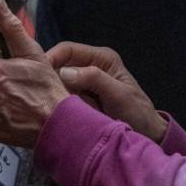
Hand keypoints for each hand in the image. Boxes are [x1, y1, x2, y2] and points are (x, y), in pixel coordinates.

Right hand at [47, 42, 166, 142]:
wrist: (147, 136)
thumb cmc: (137, 113)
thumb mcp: (118, 94)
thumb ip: (95, 79)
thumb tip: (64, 72)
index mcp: (102, 58)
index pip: (68, 50)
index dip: (51, 58)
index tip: (38, 74)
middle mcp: (91, 67)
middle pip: (60, 66)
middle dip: (50, 78)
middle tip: (40, 94)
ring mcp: (84, 85)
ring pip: (58, 83)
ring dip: (53, 93)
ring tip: (46, 105)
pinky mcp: (80, 100)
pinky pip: (63, 98)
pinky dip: (58, 104)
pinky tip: (54, 113)